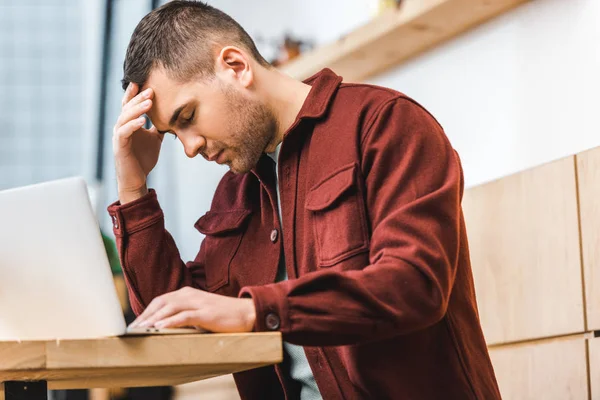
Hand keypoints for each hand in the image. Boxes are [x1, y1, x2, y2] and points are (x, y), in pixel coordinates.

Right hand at [112, 82, 163, 203]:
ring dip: (137, 109)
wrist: (137, 179)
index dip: (135, 93)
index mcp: (129, 124)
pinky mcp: (119, 146)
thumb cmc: (143, 159)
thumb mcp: (154, 139)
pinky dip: (133, 125)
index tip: (143, 82)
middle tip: (151, 90)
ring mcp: (119, 136)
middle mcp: (121, 127)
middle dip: (139, 98)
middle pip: (127, 108)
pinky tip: (143, 121)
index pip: (129, 105)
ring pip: (125, 118)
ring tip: (149, 102)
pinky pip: (124, 132)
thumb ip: (158, 127)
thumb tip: (171, 117)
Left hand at [129, 287, 256, 332]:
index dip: (146, 311)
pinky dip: (171, 321)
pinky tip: (160, 327)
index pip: (161, 300)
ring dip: (154, 318)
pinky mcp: (206, 313)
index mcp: (187, 293)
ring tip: (141, 329)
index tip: (135, 324)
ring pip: (170, 307)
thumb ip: (184, 315)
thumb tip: (164, 326)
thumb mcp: (199, 312)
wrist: (246, 313)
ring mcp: (198, 302)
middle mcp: (190, 294)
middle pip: (161, 302)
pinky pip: (185, 316)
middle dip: (145, 316)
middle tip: (132, 329)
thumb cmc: (222, 315)